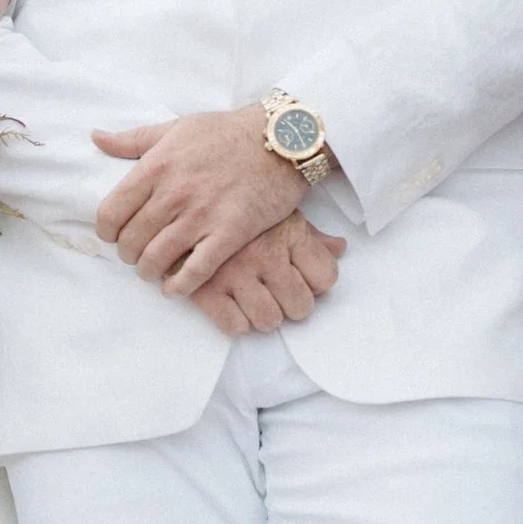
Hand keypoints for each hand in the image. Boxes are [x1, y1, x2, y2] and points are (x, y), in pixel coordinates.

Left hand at [93, 104, 301, 294]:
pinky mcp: (229, 234)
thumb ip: (132, 139)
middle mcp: (173, 193)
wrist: (280, 139)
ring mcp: (201, 215)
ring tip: (153, 271)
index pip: (110, 213)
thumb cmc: (226, 132)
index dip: (106, 232)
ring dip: (148, 272)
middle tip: (136, 254)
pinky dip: (178, 287)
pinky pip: (194, 272)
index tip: (113, 235)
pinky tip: (175, 288)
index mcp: (156, 166)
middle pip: (130, 241)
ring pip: (156, 260)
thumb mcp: (175, 127)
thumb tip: (96, 138)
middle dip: (127, 254)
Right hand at [195, 217, 345, 333]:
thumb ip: (310, 235)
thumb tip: (339, 248)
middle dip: (290, 303)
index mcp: (289, 233)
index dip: (315, 283)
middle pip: (301, 305)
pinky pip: (235, 326)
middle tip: (276, 293)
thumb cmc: (237, 206)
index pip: (326, 277)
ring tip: (252, 298)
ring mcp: (236, 274)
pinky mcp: (206, 289)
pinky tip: (230, 303)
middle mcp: (266, 255)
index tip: (301, 278)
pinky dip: (235, 321)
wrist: (184, 197)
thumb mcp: (278, 211)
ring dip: (263, 315)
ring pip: (269, 320)